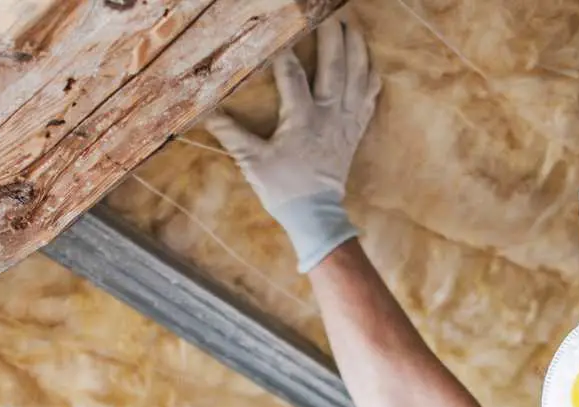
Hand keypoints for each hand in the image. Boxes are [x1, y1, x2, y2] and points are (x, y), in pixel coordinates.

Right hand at [205, 18, 380, 271]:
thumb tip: (208, 114)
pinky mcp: (356, 130)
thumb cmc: (283, 189)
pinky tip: (370, 63)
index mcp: (302, 119)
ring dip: (356, 49)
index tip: (280, 34)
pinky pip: (370, 98)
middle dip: (331, 37)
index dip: (286, 53)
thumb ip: (232, 135)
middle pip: (335, 66)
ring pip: (358, 77)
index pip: (293, 76)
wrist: (316, 215)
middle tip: (328, 14)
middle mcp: (329, 115)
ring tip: (351, 27)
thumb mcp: (253, 162)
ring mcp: (346, 121)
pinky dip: (371, 79)